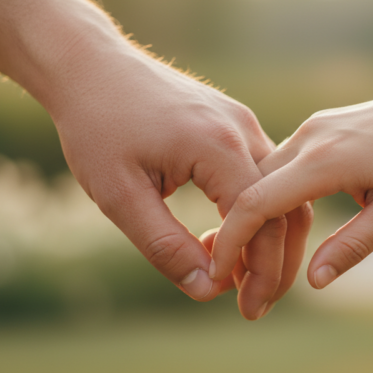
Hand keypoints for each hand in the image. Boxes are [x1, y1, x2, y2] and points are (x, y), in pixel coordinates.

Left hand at [43, 40, 311, 318]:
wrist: (88, 65)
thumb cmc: (96, 126)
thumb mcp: (119, 195)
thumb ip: (164, 246)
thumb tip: (207, 290)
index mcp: (219, 146)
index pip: (262, 221)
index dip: (255, 270)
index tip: (236, 304)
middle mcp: (242, 130)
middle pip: (284, 207)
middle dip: (273, 264)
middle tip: (252, 307)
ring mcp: (241, 122)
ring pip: (278, 191)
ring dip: (265, 239)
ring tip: (237, 281)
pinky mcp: (231, 121)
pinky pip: (259, 174)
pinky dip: (252, 213)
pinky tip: (220, 238)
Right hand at [212, 70, 372, 288]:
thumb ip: (352, 247)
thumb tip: (313, 283)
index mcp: (325, 161)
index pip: (257, 203)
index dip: (232, 241)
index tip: (218, 272)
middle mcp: (309, 138)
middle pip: (250, 187)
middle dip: (237, 232)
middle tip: (236, 277)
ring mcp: (313, 127)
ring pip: (262, 172)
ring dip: (254, 211)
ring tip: (255, 254)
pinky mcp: (319, 125)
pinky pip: (281, 160)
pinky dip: (272, 191)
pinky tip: (278, 219)